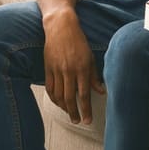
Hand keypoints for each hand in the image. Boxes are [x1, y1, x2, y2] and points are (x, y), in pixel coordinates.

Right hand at [41, 10, 104, 124]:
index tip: (88, 120)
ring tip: (70, 114)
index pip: (84, 94)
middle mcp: (69, 71)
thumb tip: (101, 91)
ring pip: (59, 95)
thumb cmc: (78, 41)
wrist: (61, 27)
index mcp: (82, 68)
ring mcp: (57, 70)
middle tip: (79, 122)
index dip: (86, 109)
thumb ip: (94, 76)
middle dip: (75, 113)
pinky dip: (54, 98)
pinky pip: (50, 88)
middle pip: (71, 98)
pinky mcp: (47, 68)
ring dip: (64, 108)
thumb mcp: (90, 57)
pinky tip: (59, 104)